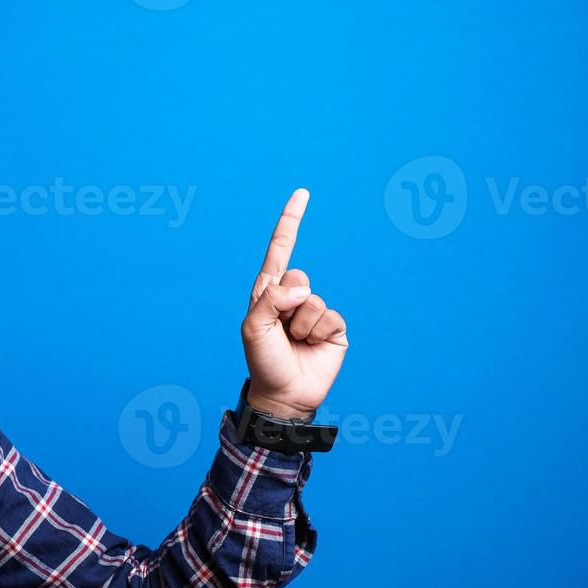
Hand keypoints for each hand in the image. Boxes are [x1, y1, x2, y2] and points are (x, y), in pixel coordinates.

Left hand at [241, 189, 348, 419]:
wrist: (283, 394)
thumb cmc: (263, 360)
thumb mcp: (253, 327)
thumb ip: (271, 300)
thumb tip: (304, 289)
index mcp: (269, 291)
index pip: (281, 249)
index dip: (291, 221)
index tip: (302, 193)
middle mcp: (293, 297)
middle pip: (299, 276)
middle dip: (288, 304)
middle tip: (281, 330)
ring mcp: (314, 311)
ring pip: (314, 301)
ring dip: (301, 325)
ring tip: (294, 342)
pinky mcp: (333, 328)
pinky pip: (331, 317)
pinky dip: (318, 333)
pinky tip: (311, 347)